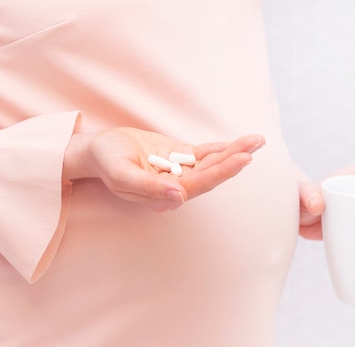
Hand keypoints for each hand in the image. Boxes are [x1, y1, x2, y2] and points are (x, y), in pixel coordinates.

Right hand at [64, 127, 264, 210]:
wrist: (97, 150)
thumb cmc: (106, 163)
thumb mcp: (121, 175)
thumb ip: (149, 188)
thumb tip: (180, 196)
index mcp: (165, 196)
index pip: (199, 185)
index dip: (221, 172)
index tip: (242, 159)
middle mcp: (177, 187)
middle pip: (211, 174)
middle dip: (234, 159)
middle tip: (255, 145)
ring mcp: (180, 171)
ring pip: (212, 163)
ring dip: (234, 152)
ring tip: (256, 141)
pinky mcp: (179, 157)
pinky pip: (204, 153)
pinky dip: (222, 148)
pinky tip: (241, 143)